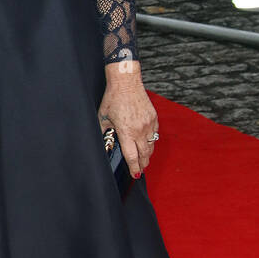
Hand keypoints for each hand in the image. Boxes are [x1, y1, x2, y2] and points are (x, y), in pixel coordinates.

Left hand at [97, 60, 157, 177]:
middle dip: (143, 164)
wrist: (126, 82)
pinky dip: (152, 141)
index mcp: (126, 132)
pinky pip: (155, 134)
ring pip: (151, 145)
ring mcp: (148, 123)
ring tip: (145, 160)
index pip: (132, 156)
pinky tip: (148, 143)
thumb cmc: (112, 98)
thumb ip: (104, 132)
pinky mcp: (154, 117)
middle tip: (140, 170)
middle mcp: (139, 130)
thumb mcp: (103, 117)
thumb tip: (104, 142)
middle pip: (144, 154)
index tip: (135, 175)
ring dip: (148, 154)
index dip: (134, 168)